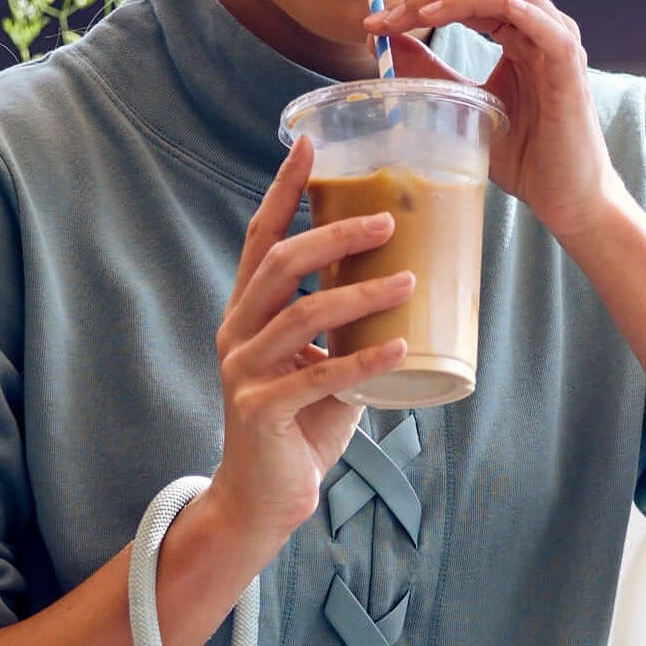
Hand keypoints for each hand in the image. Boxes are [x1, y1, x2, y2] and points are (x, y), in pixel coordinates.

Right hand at [204, 137, 410, 574]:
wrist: (264, 500)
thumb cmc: (298, 429)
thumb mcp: (322, 368)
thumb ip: (346, 332)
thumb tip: (405, 288)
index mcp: (246, 314)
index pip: (260, 239)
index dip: (283, 191)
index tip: (309, 145)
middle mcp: (236, 334)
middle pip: (279, 264)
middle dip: (334, 235)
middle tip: (388, 219)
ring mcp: (244, 372)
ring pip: (301, 316)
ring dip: (360, 294)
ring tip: (408, 280)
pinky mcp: (261, 412)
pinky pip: (318, 378)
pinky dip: (364, 362)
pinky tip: (401, 346)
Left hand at [384, 0, 627, 255]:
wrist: (567, 199)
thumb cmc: (526, 158)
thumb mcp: (463, 107)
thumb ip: (430, 73)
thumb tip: (385, 42)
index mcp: (516, 34)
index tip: (376, 24)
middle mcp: (538, 29)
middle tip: (389, 16)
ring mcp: (557, 43)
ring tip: (420, 14)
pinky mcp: (569, 66)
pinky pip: (544, 24)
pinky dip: (512, 10)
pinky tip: (472, 14)